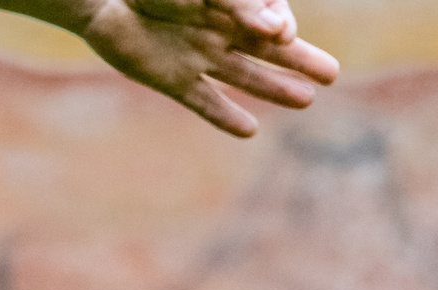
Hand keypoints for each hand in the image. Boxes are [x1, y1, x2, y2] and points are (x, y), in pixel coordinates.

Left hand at [74, 0, 337, 136]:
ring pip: (244, 75)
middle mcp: (219, 32)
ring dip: (275, 88)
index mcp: (228, 5)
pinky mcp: (174, 80)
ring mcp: (199, 57)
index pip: (270, 17)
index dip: (280, 25)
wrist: (105, 7)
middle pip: (268, 49)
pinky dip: (225, 116)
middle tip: (332, 74)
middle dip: (301, 60)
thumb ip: (234, 5)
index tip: (279, 32)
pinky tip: (249, 129)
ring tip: (306, 99)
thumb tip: (272, 28)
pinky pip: (204, 101)